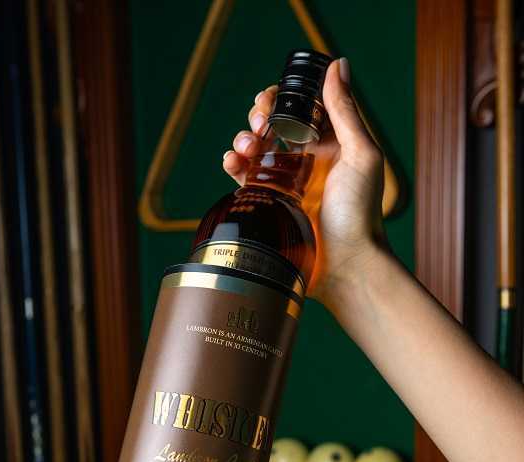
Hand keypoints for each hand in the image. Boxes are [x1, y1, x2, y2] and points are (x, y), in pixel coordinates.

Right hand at [223, 57, 386, 305]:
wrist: (345, 265)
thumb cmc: (361, 213)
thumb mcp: (360, 154)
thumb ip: (345, 110)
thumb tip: (336, 64)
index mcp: (331, 144)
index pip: (301, 107)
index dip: (284, 97)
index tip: (274, 98)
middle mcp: (307, 160)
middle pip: (273, 124)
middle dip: (260, 115)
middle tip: (259, 123)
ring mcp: (286, 184)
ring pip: (255, 149)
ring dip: (244, 139)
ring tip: (247, 146)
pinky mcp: (269, 206)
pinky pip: (245, 179)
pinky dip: (233, 165)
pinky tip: (232, 162)